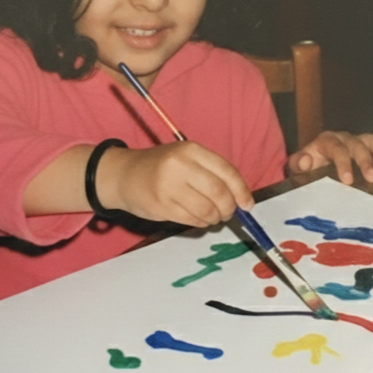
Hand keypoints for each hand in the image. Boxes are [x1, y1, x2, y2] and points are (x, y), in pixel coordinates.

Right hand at [97, 142, 253, 227]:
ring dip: (214, 218)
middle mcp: (180, 165)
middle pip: (218, 193)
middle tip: (228, 213)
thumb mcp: (187, 159)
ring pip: (206, 210)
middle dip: (229, 208)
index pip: (227, 171)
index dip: (242, 191)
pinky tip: (198, 219)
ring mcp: (168, 186)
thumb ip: (213, 173)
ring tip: (212, 216)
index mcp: (191, 149)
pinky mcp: (160, 206)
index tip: (247, 205)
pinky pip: (191, 220)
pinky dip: (201, 223)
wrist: (125, 175)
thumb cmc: (162, 167)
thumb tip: (241, 200)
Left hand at [287, 131, 372, 185]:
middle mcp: (343, 138)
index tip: (349, 180)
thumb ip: (298, 164)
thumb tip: (306, 160)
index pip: (336, 149)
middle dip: (365, 161)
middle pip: (356, 145)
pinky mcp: (368, 143)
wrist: (314, 165)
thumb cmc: (309, 168)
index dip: (343, 163)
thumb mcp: (298, 168)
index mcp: (326, 142)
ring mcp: (357, 139)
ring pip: (371, 139)